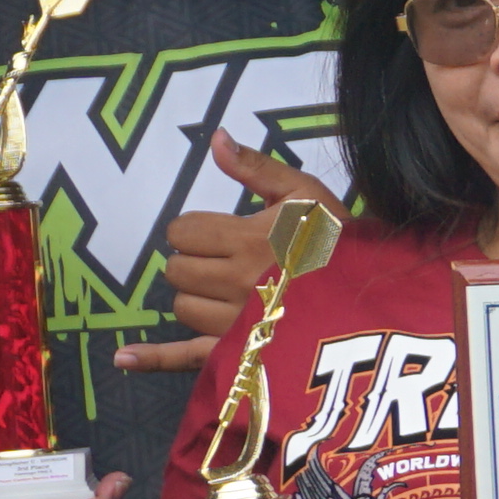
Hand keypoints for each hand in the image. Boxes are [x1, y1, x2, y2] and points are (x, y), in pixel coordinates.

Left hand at [119, 132, 344, 371]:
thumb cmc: (339, 242)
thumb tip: (215, 139)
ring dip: (196, 297)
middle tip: (229, 261)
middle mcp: (236, 284)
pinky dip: (152, 359)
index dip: (196, 229)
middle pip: (177, 269)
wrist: (374, 297)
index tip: (222, 232)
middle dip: (195, 261)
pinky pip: (186, 359)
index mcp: (247, 240)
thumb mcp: (304, 193)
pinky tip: (123, 357)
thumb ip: (256, 167)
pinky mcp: (238, 356)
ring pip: (182, 308)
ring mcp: (235, 325)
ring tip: (231, 293)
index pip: (182, 232)